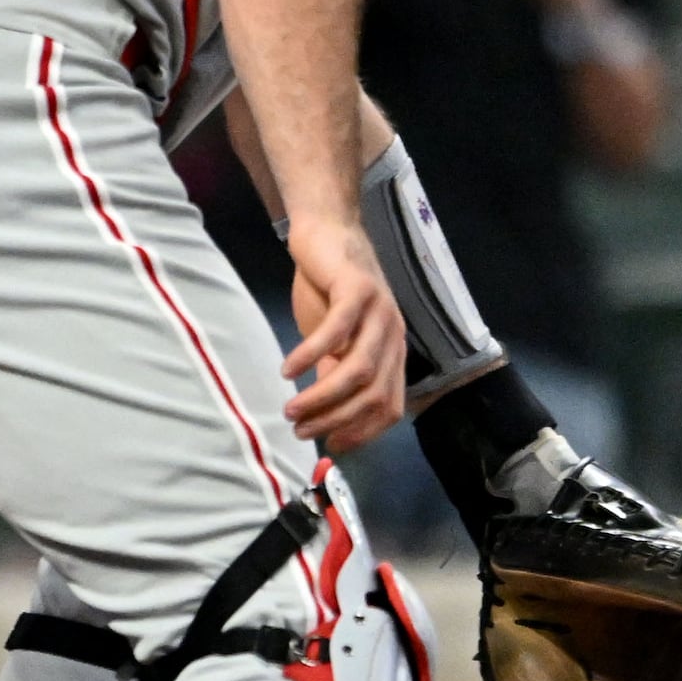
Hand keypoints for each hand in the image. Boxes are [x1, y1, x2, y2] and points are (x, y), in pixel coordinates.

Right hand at [280, 216, 405, 452]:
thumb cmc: (328, 290)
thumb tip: (321, 418)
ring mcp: (380, 312)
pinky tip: (288, 368)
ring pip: (359, 369)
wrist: (327, 234)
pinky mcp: (358, 290)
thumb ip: (335, 373)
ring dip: (323, 396)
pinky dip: (312, 354)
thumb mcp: (334, 341)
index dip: (362, 432)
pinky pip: (337, 331)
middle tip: (299, 429)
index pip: (389, 407)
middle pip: (374, 394)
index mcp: (392, 353)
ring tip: (290, 408)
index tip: (328, 446)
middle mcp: (393, 337)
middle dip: (336, 419)